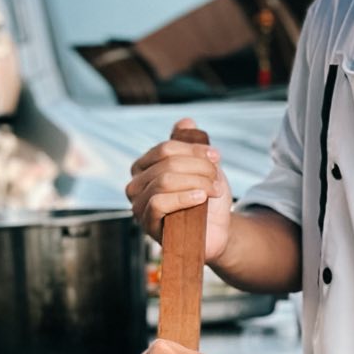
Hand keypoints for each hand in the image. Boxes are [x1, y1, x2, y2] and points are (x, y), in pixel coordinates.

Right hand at [126, 118, 232, 265]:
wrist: (216, 232)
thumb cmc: (206, 200)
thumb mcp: (203, 167)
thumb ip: (191, 145)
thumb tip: (185, 121)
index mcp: (145, 168)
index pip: (165, 149)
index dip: (193, 149)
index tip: (217, 156)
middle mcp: (135, 185)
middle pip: (166, 163)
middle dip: (198, 167)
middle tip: (217, 177)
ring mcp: (138, 206)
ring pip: (164, 181)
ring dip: (196, 182)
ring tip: (214, 190)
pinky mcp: (147, 224)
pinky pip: (159, 203)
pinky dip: (183, 198)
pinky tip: (201, 199)